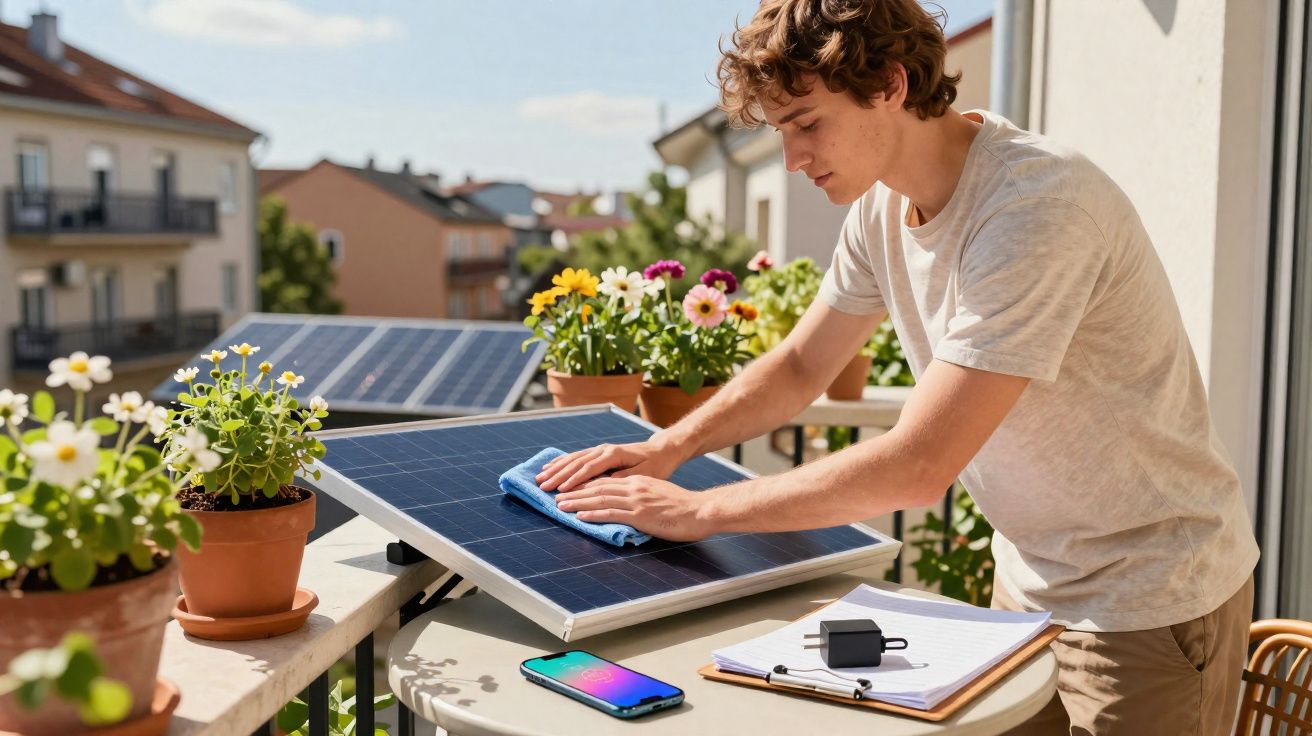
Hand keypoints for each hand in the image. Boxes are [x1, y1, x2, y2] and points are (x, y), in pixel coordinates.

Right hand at [535, 440, 681, 492]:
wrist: (661, 451)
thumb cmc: (656, 465)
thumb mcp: (646, 474)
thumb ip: (625, 478)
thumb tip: (607, 484)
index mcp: (614, 454)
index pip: (590, 468)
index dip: (574, 479)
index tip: (561, 489)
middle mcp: (604, 450)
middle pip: (577, 462)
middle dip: (558, 474)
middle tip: (542, 486)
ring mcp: (600, 450)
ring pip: (573, 458)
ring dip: (556, 468)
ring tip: (540, 477)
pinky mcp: (598, 453)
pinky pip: (576, 457)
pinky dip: (561, 462)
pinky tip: (550, 466)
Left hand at [554, 475, 714, 541]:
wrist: (701, 510)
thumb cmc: (685, 507)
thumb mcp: (660, 496)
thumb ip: (643, 499)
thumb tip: (630, 508)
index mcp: (639, 482)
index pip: (606, 482)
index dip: (586, 485)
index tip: (571, 489)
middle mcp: (634, 487)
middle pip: (598, 487)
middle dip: (575, 491)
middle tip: (557, 495)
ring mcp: (636, 500)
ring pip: (600, 498)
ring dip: (578, 502)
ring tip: (561, 505)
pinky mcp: (640, 514)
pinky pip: (611, 513)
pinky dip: (593, 514)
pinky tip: (580, 516)